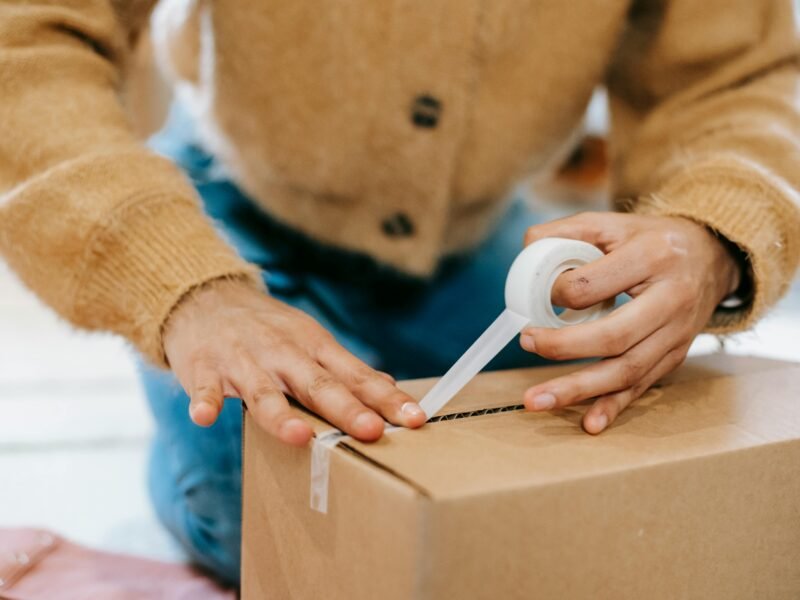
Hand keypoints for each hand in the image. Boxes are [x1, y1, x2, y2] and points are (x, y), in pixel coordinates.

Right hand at [163, 279, 425, 445]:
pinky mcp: (204, 367)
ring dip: (280, 414)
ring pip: (263, 391)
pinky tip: (205, 418)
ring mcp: (243, 360)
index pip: (356, 375)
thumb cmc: (268, 329)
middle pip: (317, 384)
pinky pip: (204, 387)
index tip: (414, 419)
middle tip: (372, 431)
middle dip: (345, 408)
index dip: (386, 397)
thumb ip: (343, 368)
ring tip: (300, 437)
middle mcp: (283, 352)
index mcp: (313, 347)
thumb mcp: (310, 340)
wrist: (206, 298)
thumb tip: (387, 386)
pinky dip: (204, 401)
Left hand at [520, 212, 740, 433]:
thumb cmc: (651, 241)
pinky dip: (614, 407)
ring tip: (537, 400)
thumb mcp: (613, 224)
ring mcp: (676, 334)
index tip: (537, 296)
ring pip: (626, 369)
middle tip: (526, 343)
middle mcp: (670, 299)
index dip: (557, 293)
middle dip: (562, 347)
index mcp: (652, 257)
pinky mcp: (674, 357)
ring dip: (578, 389)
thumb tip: (526, 249)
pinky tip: (589, 423)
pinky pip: (642, 388)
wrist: (710, 257)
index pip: (593, 285)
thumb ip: (566, 231)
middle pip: (613, 335)